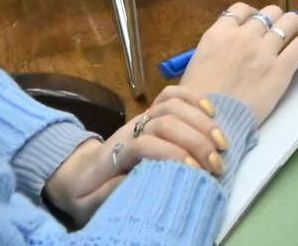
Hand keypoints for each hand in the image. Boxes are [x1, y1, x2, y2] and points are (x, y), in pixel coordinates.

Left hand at [43, 88, 233, 222]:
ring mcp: (140, 119)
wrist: (77, 172)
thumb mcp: (89, 203)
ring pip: (172, 106)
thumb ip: (109, 193)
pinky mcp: (150, 115)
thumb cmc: (87, 192)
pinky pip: (171, 95)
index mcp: (113, 154)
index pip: (145, 143)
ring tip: (221, 144)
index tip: (194, 171)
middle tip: (217, 164)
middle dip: (195, 140)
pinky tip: (211, 113)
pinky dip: (193, 98)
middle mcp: (129, 130)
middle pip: (165, 121)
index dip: (171, 154)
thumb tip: (137, 181)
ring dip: (200, 122)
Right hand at [179, 3, 297, 126]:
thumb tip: (229, 50)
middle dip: (277, 21)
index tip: (259, 27)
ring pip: (290, 21)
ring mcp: (263, 51)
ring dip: (297, 27)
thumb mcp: (198, 65)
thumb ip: (217, 50)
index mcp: (219, 34)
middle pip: (270, 12)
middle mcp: (243, 36)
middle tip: (282, 34)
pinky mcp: (280, 69)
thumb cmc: (196, 102)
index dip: (253, 15)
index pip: (241, 9)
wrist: (207, 124)